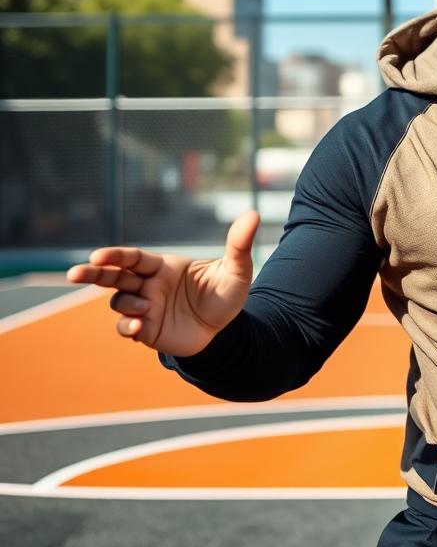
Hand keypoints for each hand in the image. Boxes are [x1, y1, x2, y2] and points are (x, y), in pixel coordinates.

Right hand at [65, 211, 259, 356]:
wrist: (227, 332)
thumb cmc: (227, 295)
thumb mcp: (236, 271)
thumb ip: (239, 244)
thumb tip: (253, 214)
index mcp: (163, 266)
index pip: (133, 257)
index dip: (115, 255)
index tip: (98, 255)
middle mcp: (148, 285)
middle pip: (113, 276)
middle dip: (92, 274)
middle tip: (73, 273)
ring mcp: (145, 308)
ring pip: (119, 301)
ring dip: (127, 304)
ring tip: (146, 308)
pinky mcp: (147, 330)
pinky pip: (126, 327)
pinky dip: (127, 327)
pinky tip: (138, 328)